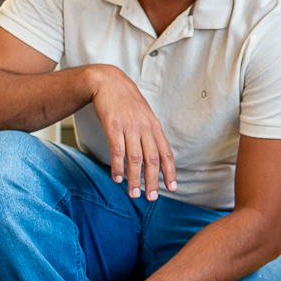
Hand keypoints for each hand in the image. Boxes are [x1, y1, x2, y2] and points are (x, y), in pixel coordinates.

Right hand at [88, 65, 176, 199]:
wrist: (108, 82)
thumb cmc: (127, 102)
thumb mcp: (145, 116)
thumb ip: (150, 134)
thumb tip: (155, 156)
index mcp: (155, 127)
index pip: (166, 153)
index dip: (170, 172)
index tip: (172, 188)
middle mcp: (145, 127)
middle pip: (152, 159)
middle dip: (153, 180)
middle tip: (152, 198)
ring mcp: (129, 126)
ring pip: (135, 158)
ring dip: (135, 178)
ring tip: (134, 193)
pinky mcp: (113, 126)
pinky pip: (117, 150)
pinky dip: (118, 166)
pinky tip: (117, 178)